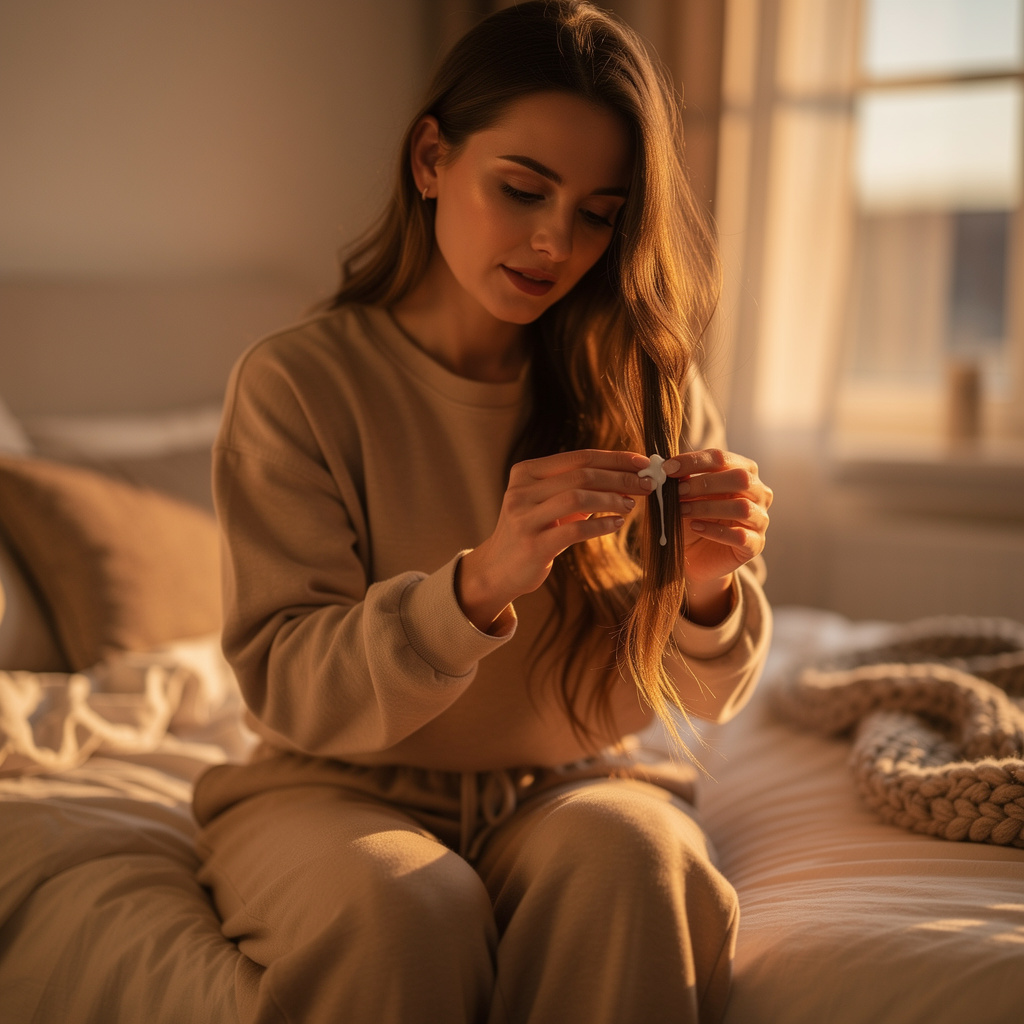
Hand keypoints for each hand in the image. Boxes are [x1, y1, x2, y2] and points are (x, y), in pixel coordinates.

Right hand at [457, 448, 649, 631]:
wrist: (499, 569)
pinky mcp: (533, 545)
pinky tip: (617, 524)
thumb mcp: (549, 503)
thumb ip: (579, 488)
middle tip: (646, 484)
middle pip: (581, 475)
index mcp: (526, 472)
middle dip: (619, 478)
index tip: (642, 463)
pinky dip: (601, 525)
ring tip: (631, 505)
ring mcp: (524, 518)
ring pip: (578, 497)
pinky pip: (576, 530)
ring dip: (611, 499)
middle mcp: (521, 491)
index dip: (614, 458)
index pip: (579, 457)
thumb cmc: (534, 531)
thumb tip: (628, 477)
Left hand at [663, 448, 771, 619]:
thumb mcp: (685, 496)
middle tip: (678, 492)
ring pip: (742, 507)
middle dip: (704, 483)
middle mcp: (759, 492)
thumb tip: (665, 465)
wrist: (696, 556)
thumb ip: (681, 480)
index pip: (722, 458)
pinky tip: (696, 527)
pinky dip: (716, 532)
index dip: (693, 461)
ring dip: (707, 507)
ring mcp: (760, 519)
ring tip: (682, 511)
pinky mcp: (755, 544)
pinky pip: (740, 536)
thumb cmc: (692, 518)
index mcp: (744, 471)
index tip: (667, 469)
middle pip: (740, 478)